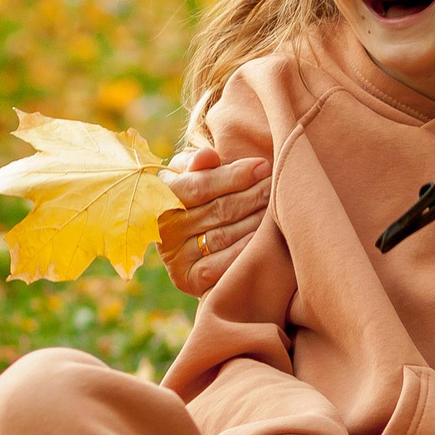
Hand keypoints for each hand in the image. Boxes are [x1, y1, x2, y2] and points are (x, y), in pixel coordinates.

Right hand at [156, 147, 270, 296]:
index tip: (263, 166)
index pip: (200, 185)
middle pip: (218, 210)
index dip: (235, 176)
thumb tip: (208, 155)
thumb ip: (197, 162)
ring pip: (225, 235)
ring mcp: (175, 258)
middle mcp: (163, 230)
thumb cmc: (192, 194)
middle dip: (253, 195)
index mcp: (157, 199)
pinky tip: (264, 237)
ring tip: (277, 206)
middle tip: (277, 186)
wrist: (185, 237)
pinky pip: (224, 263)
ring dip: (256, 220)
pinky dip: (246, 249)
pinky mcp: (189, 279)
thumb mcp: (189, 173)